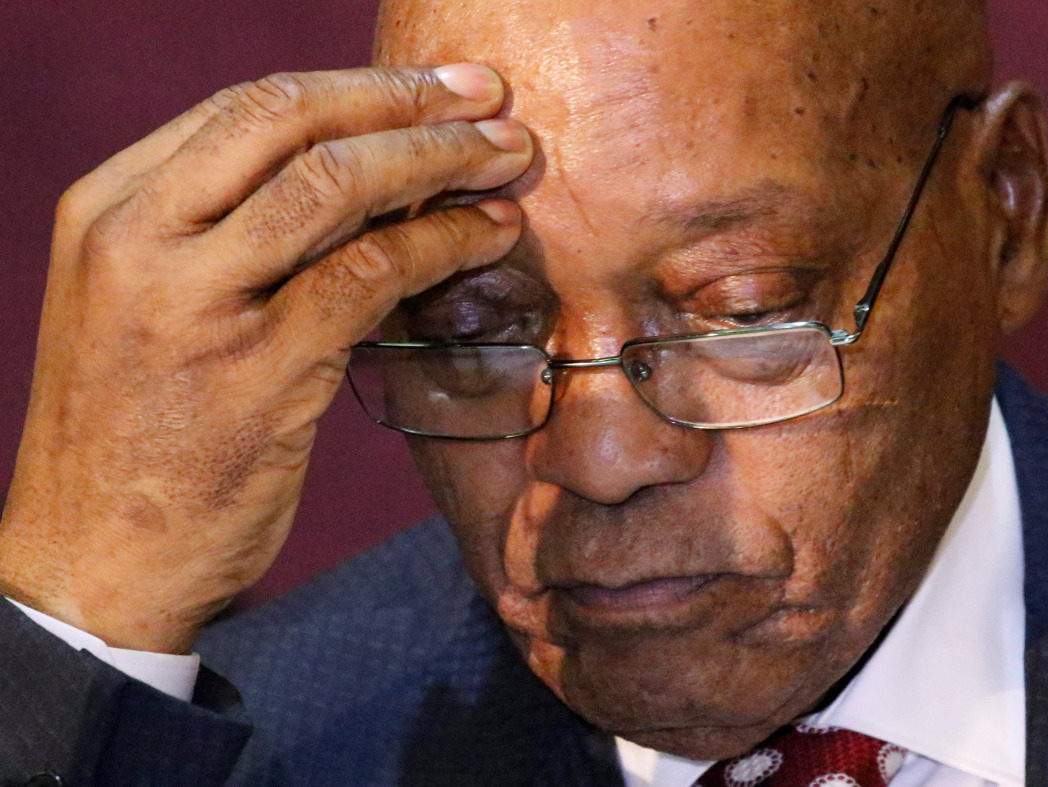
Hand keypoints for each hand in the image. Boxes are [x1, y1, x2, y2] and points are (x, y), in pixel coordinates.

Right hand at [0, 64, 531, 652]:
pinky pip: (368, 274)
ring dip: (440, 160)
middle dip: (407, 101)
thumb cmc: (138, 436)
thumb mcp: (153, 311)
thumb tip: (366, 185)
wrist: (94, 563)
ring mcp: (190, 303)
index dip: (359, 88)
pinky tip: (486, 235)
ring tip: (509, 157)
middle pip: (291, 121)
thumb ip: (230, 241)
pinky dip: (441, 243)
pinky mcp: (254, 371)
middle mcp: (138, 238)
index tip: (436, 88)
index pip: (247, 107)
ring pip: (335, 185)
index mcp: (108, 210)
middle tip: (490, 96)